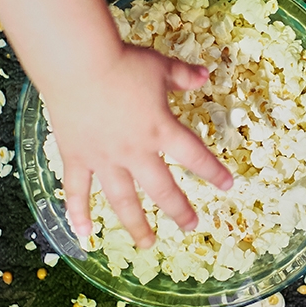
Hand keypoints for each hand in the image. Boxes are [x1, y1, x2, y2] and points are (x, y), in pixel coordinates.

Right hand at [43, 41, 233, 248]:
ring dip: (137, 224)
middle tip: (191, 226)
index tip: (227, 186)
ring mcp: (105, 159)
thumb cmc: (122, 62)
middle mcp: (136, 152)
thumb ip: (182, 75)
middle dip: (179, 210)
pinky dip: (79, 213)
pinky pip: (77, 190)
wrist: (77, 63)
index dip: (213, 172)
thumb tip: (205, 75)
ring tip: (148, 244)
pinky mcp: (77, 157)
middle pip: (162, 190)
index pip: (195, 156)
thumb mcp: (159, 66)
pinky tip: (85, 234)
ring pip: (123, 200)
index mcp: (161, 130)